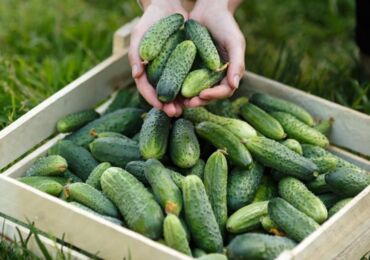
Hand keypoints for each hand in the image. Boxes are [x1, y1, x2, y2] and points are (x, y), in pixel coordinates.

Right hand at [129, 0, 187, 116]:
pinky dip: (191, 87)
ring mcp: (171, 69)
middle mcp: (157, 72)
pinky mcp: (184, 64)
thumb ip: (135, 54)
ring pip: (176, 89)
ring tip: (189, 107)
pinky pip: (187, 78)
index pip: (146, 88)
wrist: (168, 6)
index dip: (152, 99)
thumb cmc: (150, 20)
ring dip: (181, 100)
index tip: (161, 107)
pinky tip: (198, 94)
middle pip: (162, 93)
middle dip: (168, 104)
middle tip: (176, 113)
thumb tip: (136, 75)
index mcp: (144, 69)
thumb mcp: (139, 34)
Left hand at [184, 0, 244, 106]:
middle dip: (199, 101)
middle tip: (188, 103)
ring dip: (187, 98)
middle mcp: (215, 76)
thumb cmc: (225, 24)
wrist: (208, 10)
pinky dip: (178, 85)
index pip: (224, 90)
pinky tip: (169, 88)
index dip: (214, 95)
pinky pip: (184, 79)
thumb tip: (235, 85)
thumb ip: (237, 63)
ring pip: (195, 90)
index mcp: (229, 73)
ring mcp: (201, 72)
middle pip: (209, 95)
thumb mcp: (234, 42)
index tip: (203, 95)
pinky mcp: (189, 67)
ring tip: (178, 101)